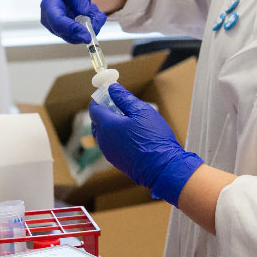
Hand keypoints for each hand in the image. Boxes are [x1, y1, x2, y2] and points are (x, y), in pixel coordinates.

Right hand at [40, 0, 106, 43]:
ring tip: (97, 11)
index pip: (56, 20)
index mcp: (49, 2)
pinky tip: (95, 13)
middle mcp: (50, 16)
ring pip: (74, 36)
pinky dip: (91, 26)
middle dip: (84, 31)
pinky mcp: (67, 27)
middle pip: (65, 33)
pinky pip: (79, 33)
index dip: (71, 29)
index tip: (86, 34)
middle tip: (100, 18)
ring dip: (90, 27)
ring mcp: (58, 23)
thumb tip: (83, 12)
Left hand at [89, 84, 202, 205]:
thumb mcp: (141, 111)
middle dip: (106, 112)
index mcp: (107, 125)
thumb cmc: (153, 138)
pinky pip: (111, 145)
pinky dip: (117, 137)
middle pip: (97, 122)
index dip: (101, 99)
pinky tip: (133, 136)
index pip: (94, 108)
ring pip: (104, 134)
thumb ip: (124, 98)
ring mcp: (109, 152)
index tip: (111, 94)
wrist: (162, 168)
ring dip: (112, 126)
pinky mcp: (116, 161)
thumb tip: (112, 88)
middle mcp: (103, 140)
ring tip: (130, 122)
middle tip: (122, 107)